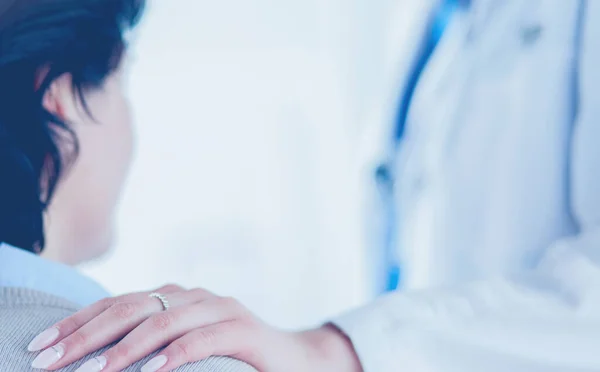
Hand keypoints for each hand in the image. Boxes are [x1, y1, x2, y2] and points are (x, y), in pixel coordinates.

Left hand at [27, 284, 362, 371]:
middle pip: (133, 307)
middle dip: (88, 334)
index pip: (117, 302)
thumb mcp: (185, 347)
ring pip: (165, 320)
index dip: (78, 321)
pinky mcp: (244, 330)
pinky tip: (152, 371)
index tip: (42, 346)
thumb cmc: (233, 358)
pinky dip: (176, 354)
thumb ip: (150, 343)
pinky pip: (204, 339)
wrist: (295, 360)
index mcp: (176, 297)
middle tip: (50, 360)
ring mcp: (221, 309)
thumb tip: (98, 358)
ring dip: (125, 348)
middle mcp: (194, 296)